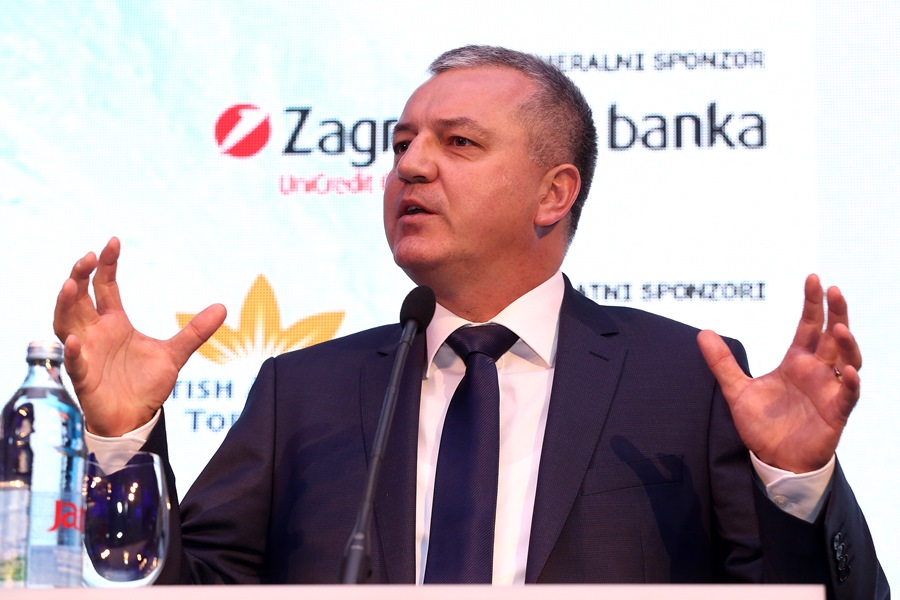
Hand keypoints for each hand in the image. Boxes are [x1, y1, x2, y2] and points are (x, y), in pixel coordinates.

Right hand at [53, 237, 226, 436]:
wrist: (136, 418)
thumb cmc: (147, 384)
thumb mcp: (175, 354)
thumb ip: (195, 331)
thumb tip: (223, 307)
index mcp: (114, 322)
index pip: (105, 286)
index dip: (105, 265)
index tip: (111, 242)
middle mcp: (95, 333)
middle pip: (78, 298)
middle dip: (79, 276)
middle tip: (86, 257)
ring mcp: (85, 354)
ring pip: (64, 324)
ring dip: (65, 305)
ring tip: (70, 284)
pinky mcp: (84, 379)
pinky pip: (73, 364)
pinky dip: (71, 352)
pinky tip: (72, 341)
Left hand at [697, 274, 860, 472]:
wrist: (772, 460)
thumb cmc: (762, 425)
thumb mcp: (736, 390)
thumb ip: (721, 362)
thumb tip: (702, 332)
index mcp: (796, 361)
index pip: (808, 325)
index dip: (812, 303)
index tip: (814, 278)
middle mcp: (817, 372)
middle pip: (833, 336)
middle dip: (836, 312)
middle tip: (835, 289)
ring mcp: (829, 391)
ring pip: (847, 361)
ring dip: (846, 344)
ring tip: (839, 327)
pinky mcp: (835, 414)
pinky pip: (848, 396)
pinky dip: (850, 383)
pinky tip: (847, 371)